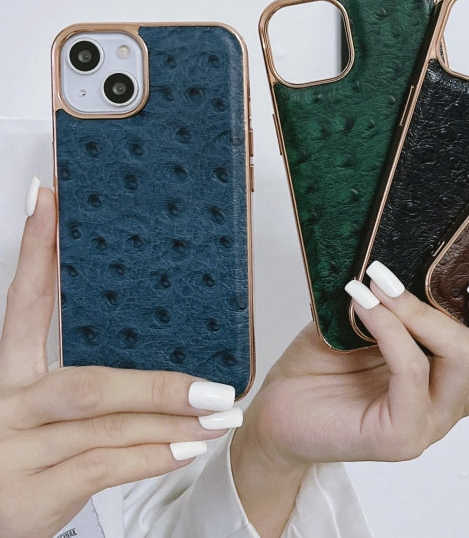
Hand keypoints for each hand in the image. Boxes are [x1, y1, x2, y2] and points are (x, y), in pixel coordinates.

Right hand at [0, 186, 240, 537]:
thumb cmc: (24, 453)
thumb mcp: (40, 406)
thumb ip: (83, 377)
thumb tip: (149, 335)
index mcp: (11, 374)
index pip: (25, 303)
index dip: (37, 250)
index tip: (49, 199)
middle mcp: (11, 406)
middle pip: (90, 384)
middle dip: (159, 385)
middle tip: (215, 384)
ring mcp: (18, 453)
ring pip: (108, 428)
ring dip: (173, 421)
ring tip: (222, 414)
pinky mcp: (33, 494)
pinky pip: (105, 468)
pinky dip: (153, 457)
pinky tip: (190, 448)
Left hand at [231, 262, 468, 533]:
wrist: (277, 411)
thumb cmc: (326, 360)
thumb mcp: (372, 316)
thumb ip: (408, 294)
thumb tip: (423, 248)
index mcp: (462, 375)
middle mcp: (458, 402)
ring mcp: (432, 424)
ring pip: (465, 359)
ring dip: (425, 309)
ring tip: (384, 279)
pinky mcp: (398, 438)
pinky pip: (412, 373)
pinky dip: (390, 326)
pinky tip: (362, 301)